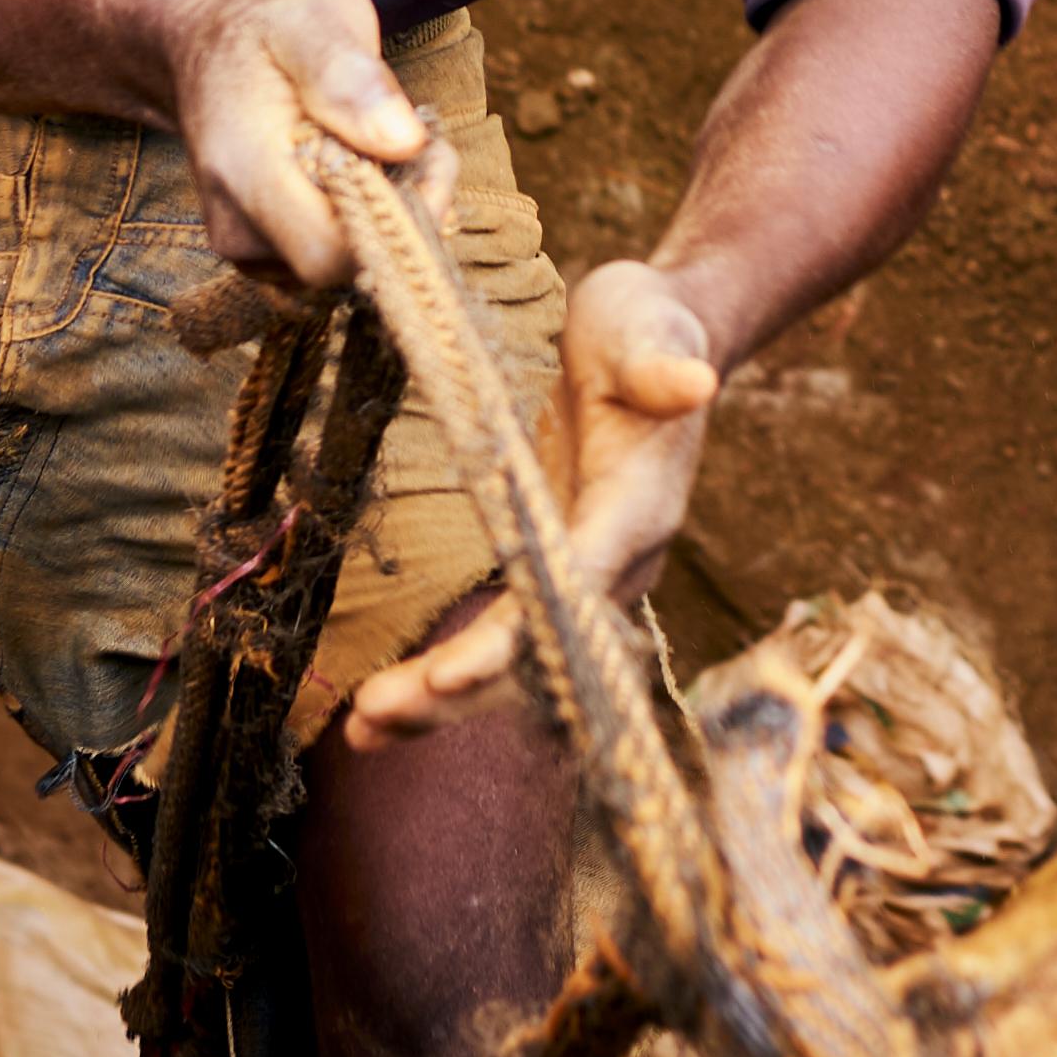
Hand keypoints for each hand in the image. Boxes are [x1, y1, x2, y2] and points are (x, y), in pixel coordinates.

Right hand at [166, 0, 440, 285]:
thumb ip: (349, 77)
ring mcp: (246, 246)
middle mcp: (236, 225)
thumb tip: (402, 141)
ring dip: (387, 213)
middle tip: (421, 142)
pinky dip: (364, 219)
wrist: (205, 33)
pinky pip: (332, 258)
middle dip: (401, 213)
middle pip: (345, 267)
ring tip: (386, 141)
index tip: (425, 152)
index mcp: (244, 171)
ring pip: (344, 266)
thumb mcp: (311, 17)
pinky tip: (365, 165)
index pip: (329, 253)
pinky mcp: (263, 251)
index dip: (396, 218)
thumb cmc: (265, 19)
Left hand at [345, 257, 718, 742]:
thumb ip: (663, 361)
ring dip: (441, 702)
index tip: (453, 673)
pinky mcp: (551, 574)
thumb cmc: (644, 327)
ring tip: (362, 730)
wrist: (655, 339)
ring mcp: (584, 576)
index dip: (515, 635)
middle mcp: (617, 562)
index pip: (572, 586)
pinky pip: (503, 644)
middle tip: (376, 712)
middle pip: (540, 649)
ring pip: (518, 664)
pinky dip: (445, 684)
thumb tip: (694, 381)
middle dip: (462, 686)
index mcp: (638, 507)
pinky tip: (381, 716)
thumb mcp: (649, 326)